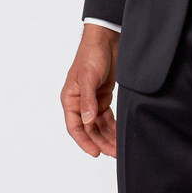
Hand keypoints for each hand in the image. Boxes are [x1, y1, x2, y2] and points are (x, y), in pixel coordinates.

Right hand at [62, 25, 118, 157]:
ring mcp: (92, 101)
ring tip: (119, 148)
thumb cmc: (92, 54)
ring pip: (99, 126)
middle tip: (114, 153)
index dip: (84, 141)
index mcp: (70, 98)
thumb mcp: (88, 77)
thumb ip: (88, 100)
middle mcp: (80, 102)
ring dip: (108, 136)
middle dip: (101, 141)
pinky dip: (113, 127)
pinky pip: (107, 118)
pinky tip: (121, 135)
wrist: (106, 39)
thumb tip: (87, 121)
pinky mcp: (103, 97)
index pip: (75, 126)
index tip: (95, 153)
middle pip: (89, 129)